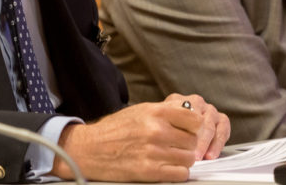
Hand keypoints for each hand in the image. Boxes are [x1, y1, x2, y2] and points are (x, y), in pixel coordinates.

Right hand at [51, 100, 202, 181]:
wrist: (89, 149)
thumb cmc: (114, 130)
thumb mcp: (141, 111)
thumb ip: (166, 112)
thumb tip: (190, 113)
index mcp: (155, 112)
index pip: (194, 119)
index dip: (195, 127)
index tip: (190, 131)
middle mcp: (156, 131)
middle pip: (193, 141)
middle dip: (188, 145)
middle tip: (178, 146)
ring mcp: (153, 152)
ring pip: (189, 159)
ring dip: (183, 160)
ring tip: (171, 157)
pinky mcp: (149, 171)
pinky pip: (180, 174)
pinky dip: (177, 173)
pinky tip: (167, 168)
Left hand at [164, 93, 230, 159]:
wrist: (174, 124)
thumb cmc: (167, 126)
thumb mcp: (161, 122)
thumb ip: (164, 126)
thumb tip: (165, 138)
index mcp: (181, 100)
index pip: (184, 113)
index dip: (184, 130)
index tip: (181, 144)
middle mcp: (197, 103)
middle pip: (199, 121)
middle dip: (197, 140)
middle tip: (193, 155)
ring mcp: (210, 111)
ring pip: (211, 126)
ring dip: (207, 144)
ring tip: (202, 157)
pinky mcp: (222, 120)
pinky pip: (223, 131)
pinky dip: (218, 145)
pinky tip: (212, 155)